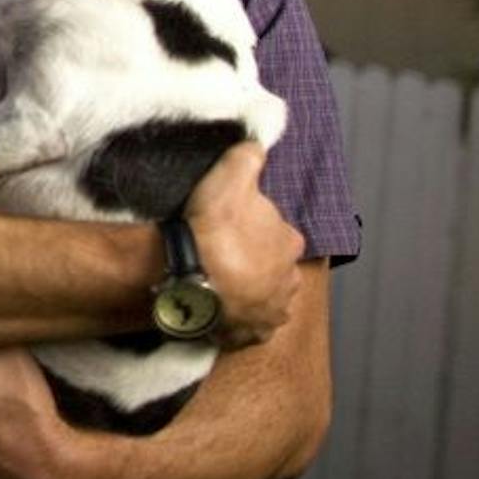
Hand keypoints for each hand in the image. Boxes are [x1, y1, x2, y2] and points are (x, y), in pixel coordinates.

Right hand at [183, 142, 303, 347]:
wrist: (189, 276)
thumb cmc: (214, 226)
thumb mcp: (230, 176)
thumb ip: (248, 157)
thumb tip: (257, 143)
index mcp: (288, 242)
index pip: (278, 232)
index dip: (254, 228)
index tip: (230, 226)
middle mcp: (289, 280)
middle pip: (274, 268)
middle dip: (255, 263)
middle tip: (222, 255)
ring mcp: (271, 312)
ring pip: (264, 298)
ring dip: (248, 292)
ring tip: (217, 282)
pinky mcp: (251, 335)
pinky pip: (246, 326)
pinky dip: (235, 319)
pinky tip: (216, 307)